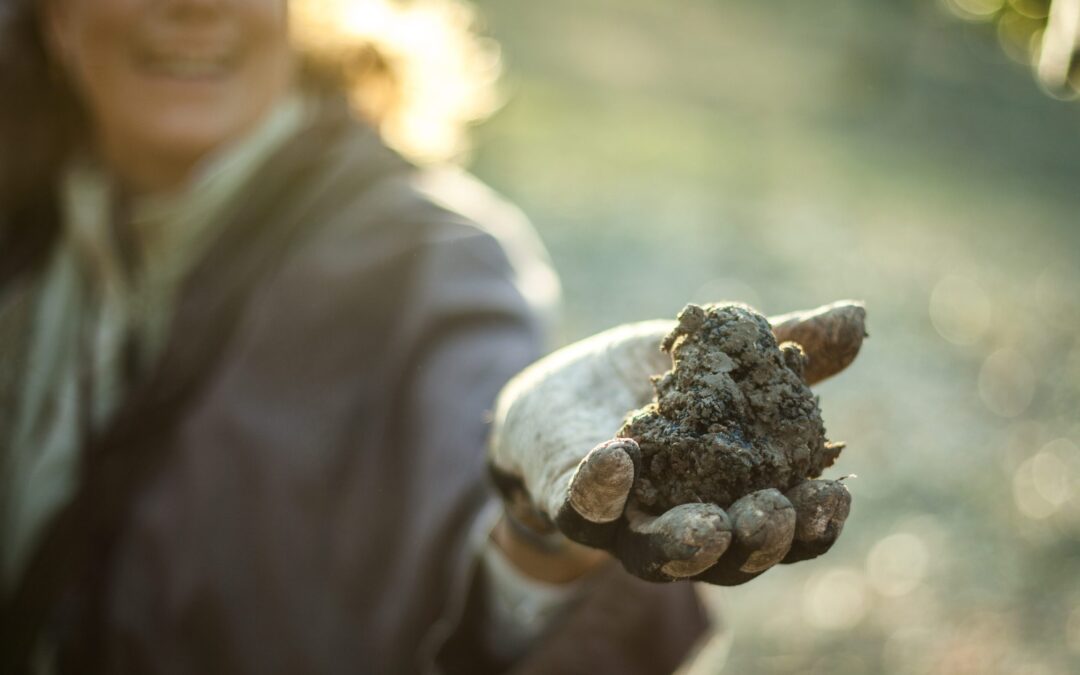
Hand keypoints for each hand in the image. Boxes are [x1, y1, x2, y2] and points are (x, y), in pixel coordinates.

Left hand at [488, 301, 865, 584]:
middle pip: (729, 558)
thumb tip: (856, 317)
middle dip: (758, 542)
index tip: (836, 492)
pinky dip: (602, 489)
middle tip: (775, 512)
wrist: (563, 396)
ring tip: (710, 524)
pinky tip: (617, 456)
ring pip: (656, 556)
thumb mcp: (718, 361)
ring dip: (685, 544)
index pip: (786, 528)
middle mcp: (685, 529)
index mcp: (735, 502)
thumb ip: (783, 349)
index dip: (814, 521)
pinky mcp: (571, 506)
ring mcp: (625, 525)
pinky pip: (584, 510)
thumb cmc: (653, 389)